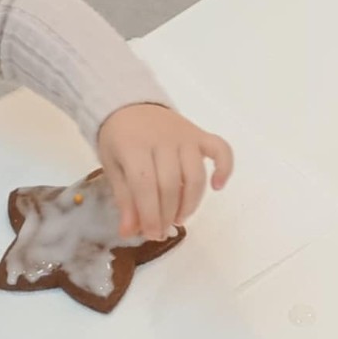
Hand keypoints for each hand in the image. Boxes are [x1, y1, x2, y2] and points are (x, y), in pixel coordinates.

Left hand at [96, 104, 233, 241]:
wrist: (129, 104)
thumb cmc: (119, 139)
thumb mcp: (112, 167)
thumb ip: (124, 199)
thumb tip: (130, 232)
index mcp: (133, 146)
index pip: (145, 186)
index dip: (150, 215)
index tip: (151, 235)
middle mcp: (163, 139)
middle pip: (171, 184)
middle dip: (167, 214)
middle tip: (162, 231)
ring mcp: (185, 136)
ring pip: (195, 175)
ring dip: (190, 202)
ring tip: (180, 218)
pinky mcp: (200, 134)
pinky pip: (221, 150)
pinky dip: (225, 168)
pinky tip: (218, 187)